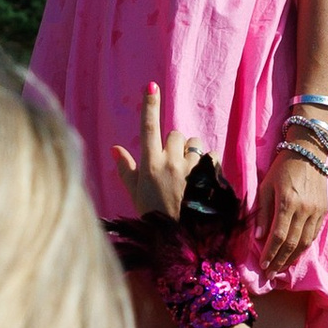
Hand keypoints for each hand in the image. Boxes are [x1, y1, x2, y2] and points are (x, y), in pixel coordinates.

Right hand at [112, 83, 202, 225]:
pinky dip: (208, 163)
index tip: (151, 85)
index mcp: (150, 165)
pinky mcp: (210, 175)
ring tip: (188, 174)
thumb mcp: (136, 195)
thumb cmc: (156, 218)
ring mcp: (191, 168)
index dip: (149, 105)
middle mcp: (170, 162)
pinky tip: (202, 179)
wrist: (181, 242)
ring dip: (192, 152)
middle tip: (173, 166)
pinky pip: (211, 156)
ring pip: (194, 143)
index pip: (148, 128)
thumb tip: (116, 149)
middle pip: (175, 134)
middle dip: (174, 145)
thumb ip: (126, 170)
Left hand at [254, 144, 327, 279]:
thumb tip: (259, 238)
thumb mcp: (265, 186)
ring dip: (292, 259)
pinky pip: (314, 235)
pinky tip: (295, 255)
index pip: (278, 236)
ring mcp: (316, 211)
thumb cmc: (282, 169)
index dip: (270, 254)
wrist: (309, 154)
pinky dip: (304, 248)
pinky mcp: (324, 211)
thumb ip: (262, 213)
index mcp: (287, 202)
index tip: (263, 266)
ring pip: (305, 243)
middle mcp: (304, 209)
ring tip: (281, 269)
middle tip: (270, 275)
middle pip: (292, 243)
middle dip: (280, 262)